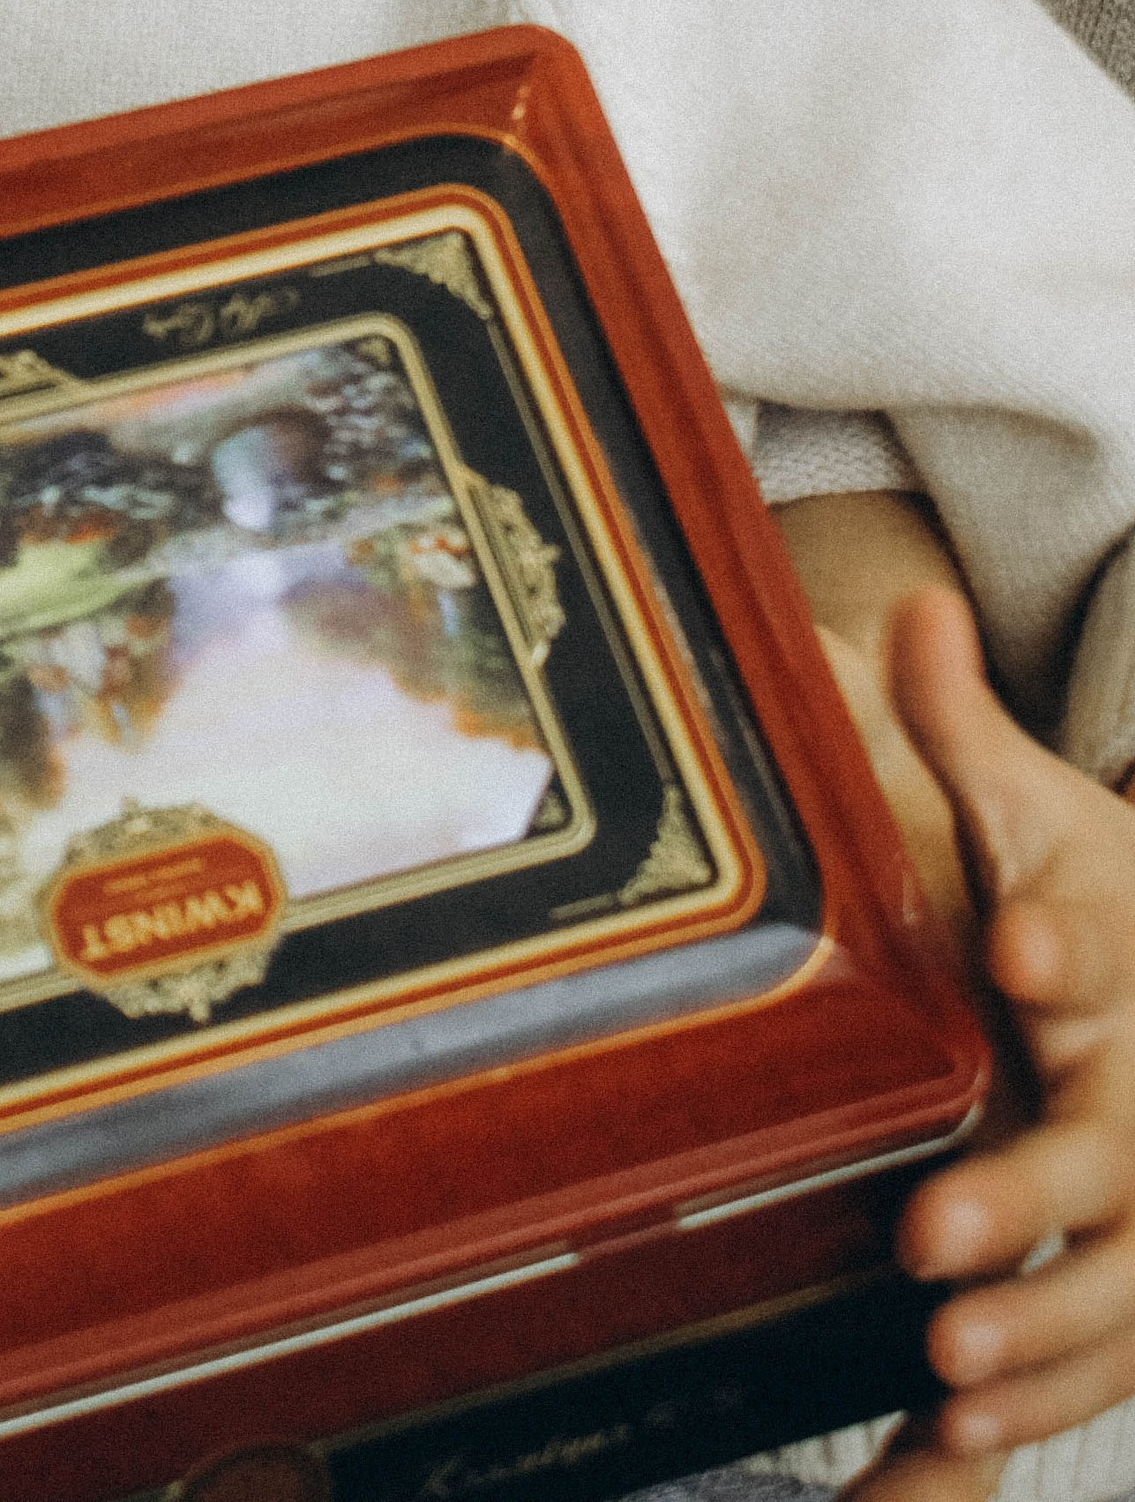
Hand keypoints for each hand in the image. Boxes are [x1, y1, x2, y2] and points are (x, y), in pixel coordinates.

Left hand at [853, 588, 1134, 1485]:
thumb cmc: (1075, 897)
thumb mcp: (1027, 812)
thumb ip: (958, 726)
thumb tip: (915, 608)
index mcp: (1108, 952)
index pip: (1096, 942)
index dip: (1063, 944)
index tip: (1015, 949)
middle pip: (1104, 1147)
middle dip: (1026, 1193)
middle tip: (930, 1231)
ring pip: (1117, 1281)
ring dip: (1038, 1327)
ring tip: (943, 1358)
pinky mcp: (1130, 1282)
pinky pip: (1104, 1356)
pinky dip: (1044, 1395)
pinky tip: (958, 1433)